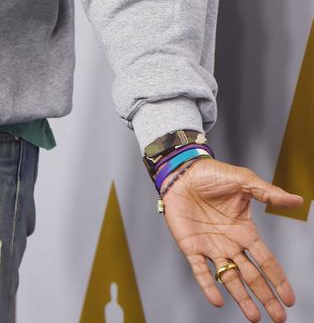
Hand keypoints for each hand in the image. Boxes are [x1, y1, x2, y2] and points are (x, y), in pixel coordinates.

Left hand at [163, 158, 302, 322]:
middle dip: (266, 297)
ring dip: (241, 298)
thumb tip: (297, 200)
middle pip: (252, 276)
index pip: (266, 261)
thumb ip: (268, 193)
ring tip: (254, 317)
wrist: (182, 171)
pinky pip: (200, 271)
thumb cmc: (213, 174)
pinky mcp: (190, 247)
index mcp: (245, 231)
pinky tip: (217, 299)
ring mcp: (211, 247)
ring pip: (229, 279)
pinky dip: (208, 286)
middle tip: (279, 318)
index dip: (278, 279)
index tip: (289, 299)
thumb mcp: (244, 181)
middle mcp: (230, 244)